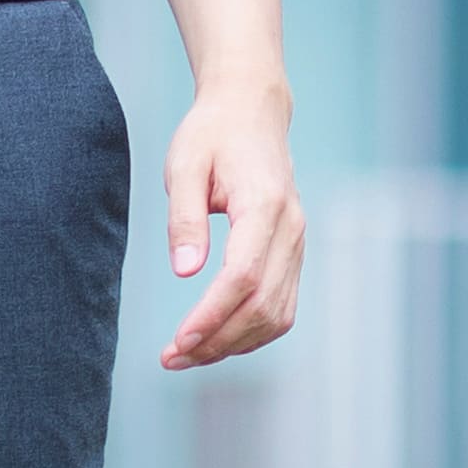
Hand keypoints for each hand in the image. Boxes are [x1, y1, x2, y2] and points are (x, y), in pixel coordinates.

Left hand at [152, 86, 303, 369]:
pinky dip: (252, 332)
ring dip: (234, 344)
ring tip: (187, 354)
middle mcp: (290, 228)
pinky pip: (281, 306)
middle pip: (262, 304)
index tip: (178, 340)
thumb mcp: (185, 166)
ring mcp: (297, 242)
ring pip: (277, 314)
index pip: (244, 275)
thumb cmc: (212, 134)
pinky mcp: (293, 252)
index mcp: (265, 204)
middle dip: (217, 341)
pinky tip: (216, 338)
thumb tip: (184, 271)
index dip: (212, 315)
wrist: (250, 110)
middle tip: (170, 358)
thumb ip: (184, 218)